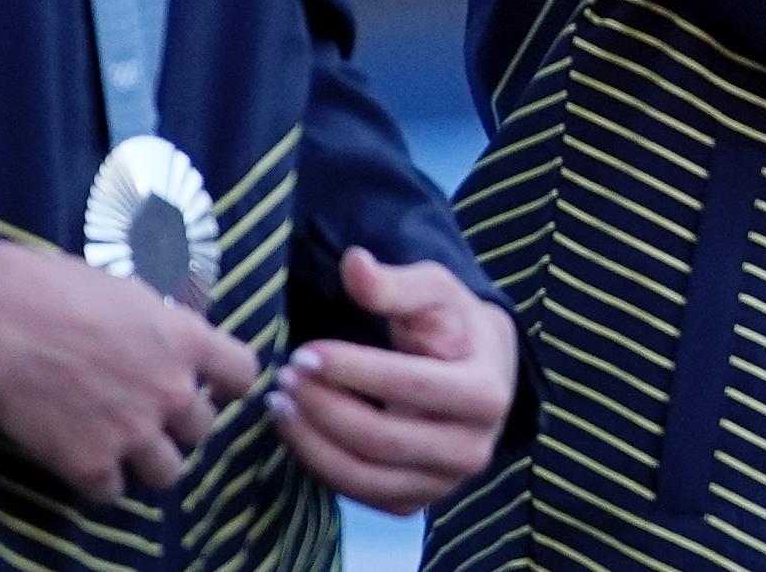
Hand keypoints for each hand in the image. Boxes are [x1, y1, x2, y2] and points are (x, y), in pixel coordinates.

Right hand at [0, 240, 260, 502]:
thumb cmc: (56, 287)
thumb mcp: (131, 292)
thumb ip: (163, 327)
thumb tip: (171, 342)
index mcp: (186, 340)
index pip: (244, 373)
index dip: (225, 381)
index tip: (206, 383)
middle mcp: (170, 391)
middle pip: (202, 428)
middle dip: (177, 420)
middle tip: (146, 409)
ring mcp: (132, 433)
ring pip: (168, 471)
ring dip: (148, 458)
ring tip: (122, 442)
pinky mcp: (88, 465)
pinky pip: (113, 493)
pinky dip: (100, 479)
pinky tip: (83, 456)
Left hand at [269, 247, 520, 516]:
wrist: (477, 372)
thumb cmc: (451, 325)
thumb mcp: (432, 291)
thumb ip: (393, 282)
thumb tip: (353, 263)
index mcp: (486, 394)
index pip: (410, 386)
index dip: (351, 370)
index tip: (304, 352)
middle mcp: (472, 450)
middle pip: (381, 438)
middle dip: (323, 407)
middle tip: (284, 377)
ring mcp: (443, 484)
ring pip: (364, 475)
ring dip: (311, 441)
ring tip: (280, 403)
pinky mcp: (414, 502)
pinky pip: (358, 494)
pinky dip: (319, 463)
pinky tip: (296, 429)